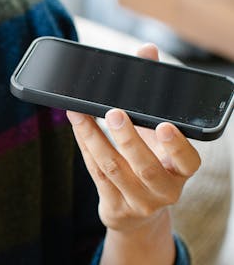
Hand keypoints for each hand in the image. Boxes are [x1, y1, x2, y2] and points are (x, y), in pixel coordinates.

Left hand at [66, 43, 200, 264]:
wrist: (137, 213)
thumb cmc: (151, 160)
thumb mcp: (159, 134)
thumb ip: (155, 94)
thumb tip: (147, 51)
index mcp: (182, 171)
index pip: (188, 161)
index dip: (178, 146)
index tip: (165, 126)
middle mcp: (164, 190)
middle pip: (145, 166)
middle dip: (128, 138)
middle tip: (114, 112)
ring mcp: (138, 201)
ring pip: (113, 168)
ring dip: (94, 138)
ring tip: (81, 113)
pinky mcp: (114, 206)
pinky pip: (96, 173)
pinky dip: (85, 146)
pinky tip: (77, 125)